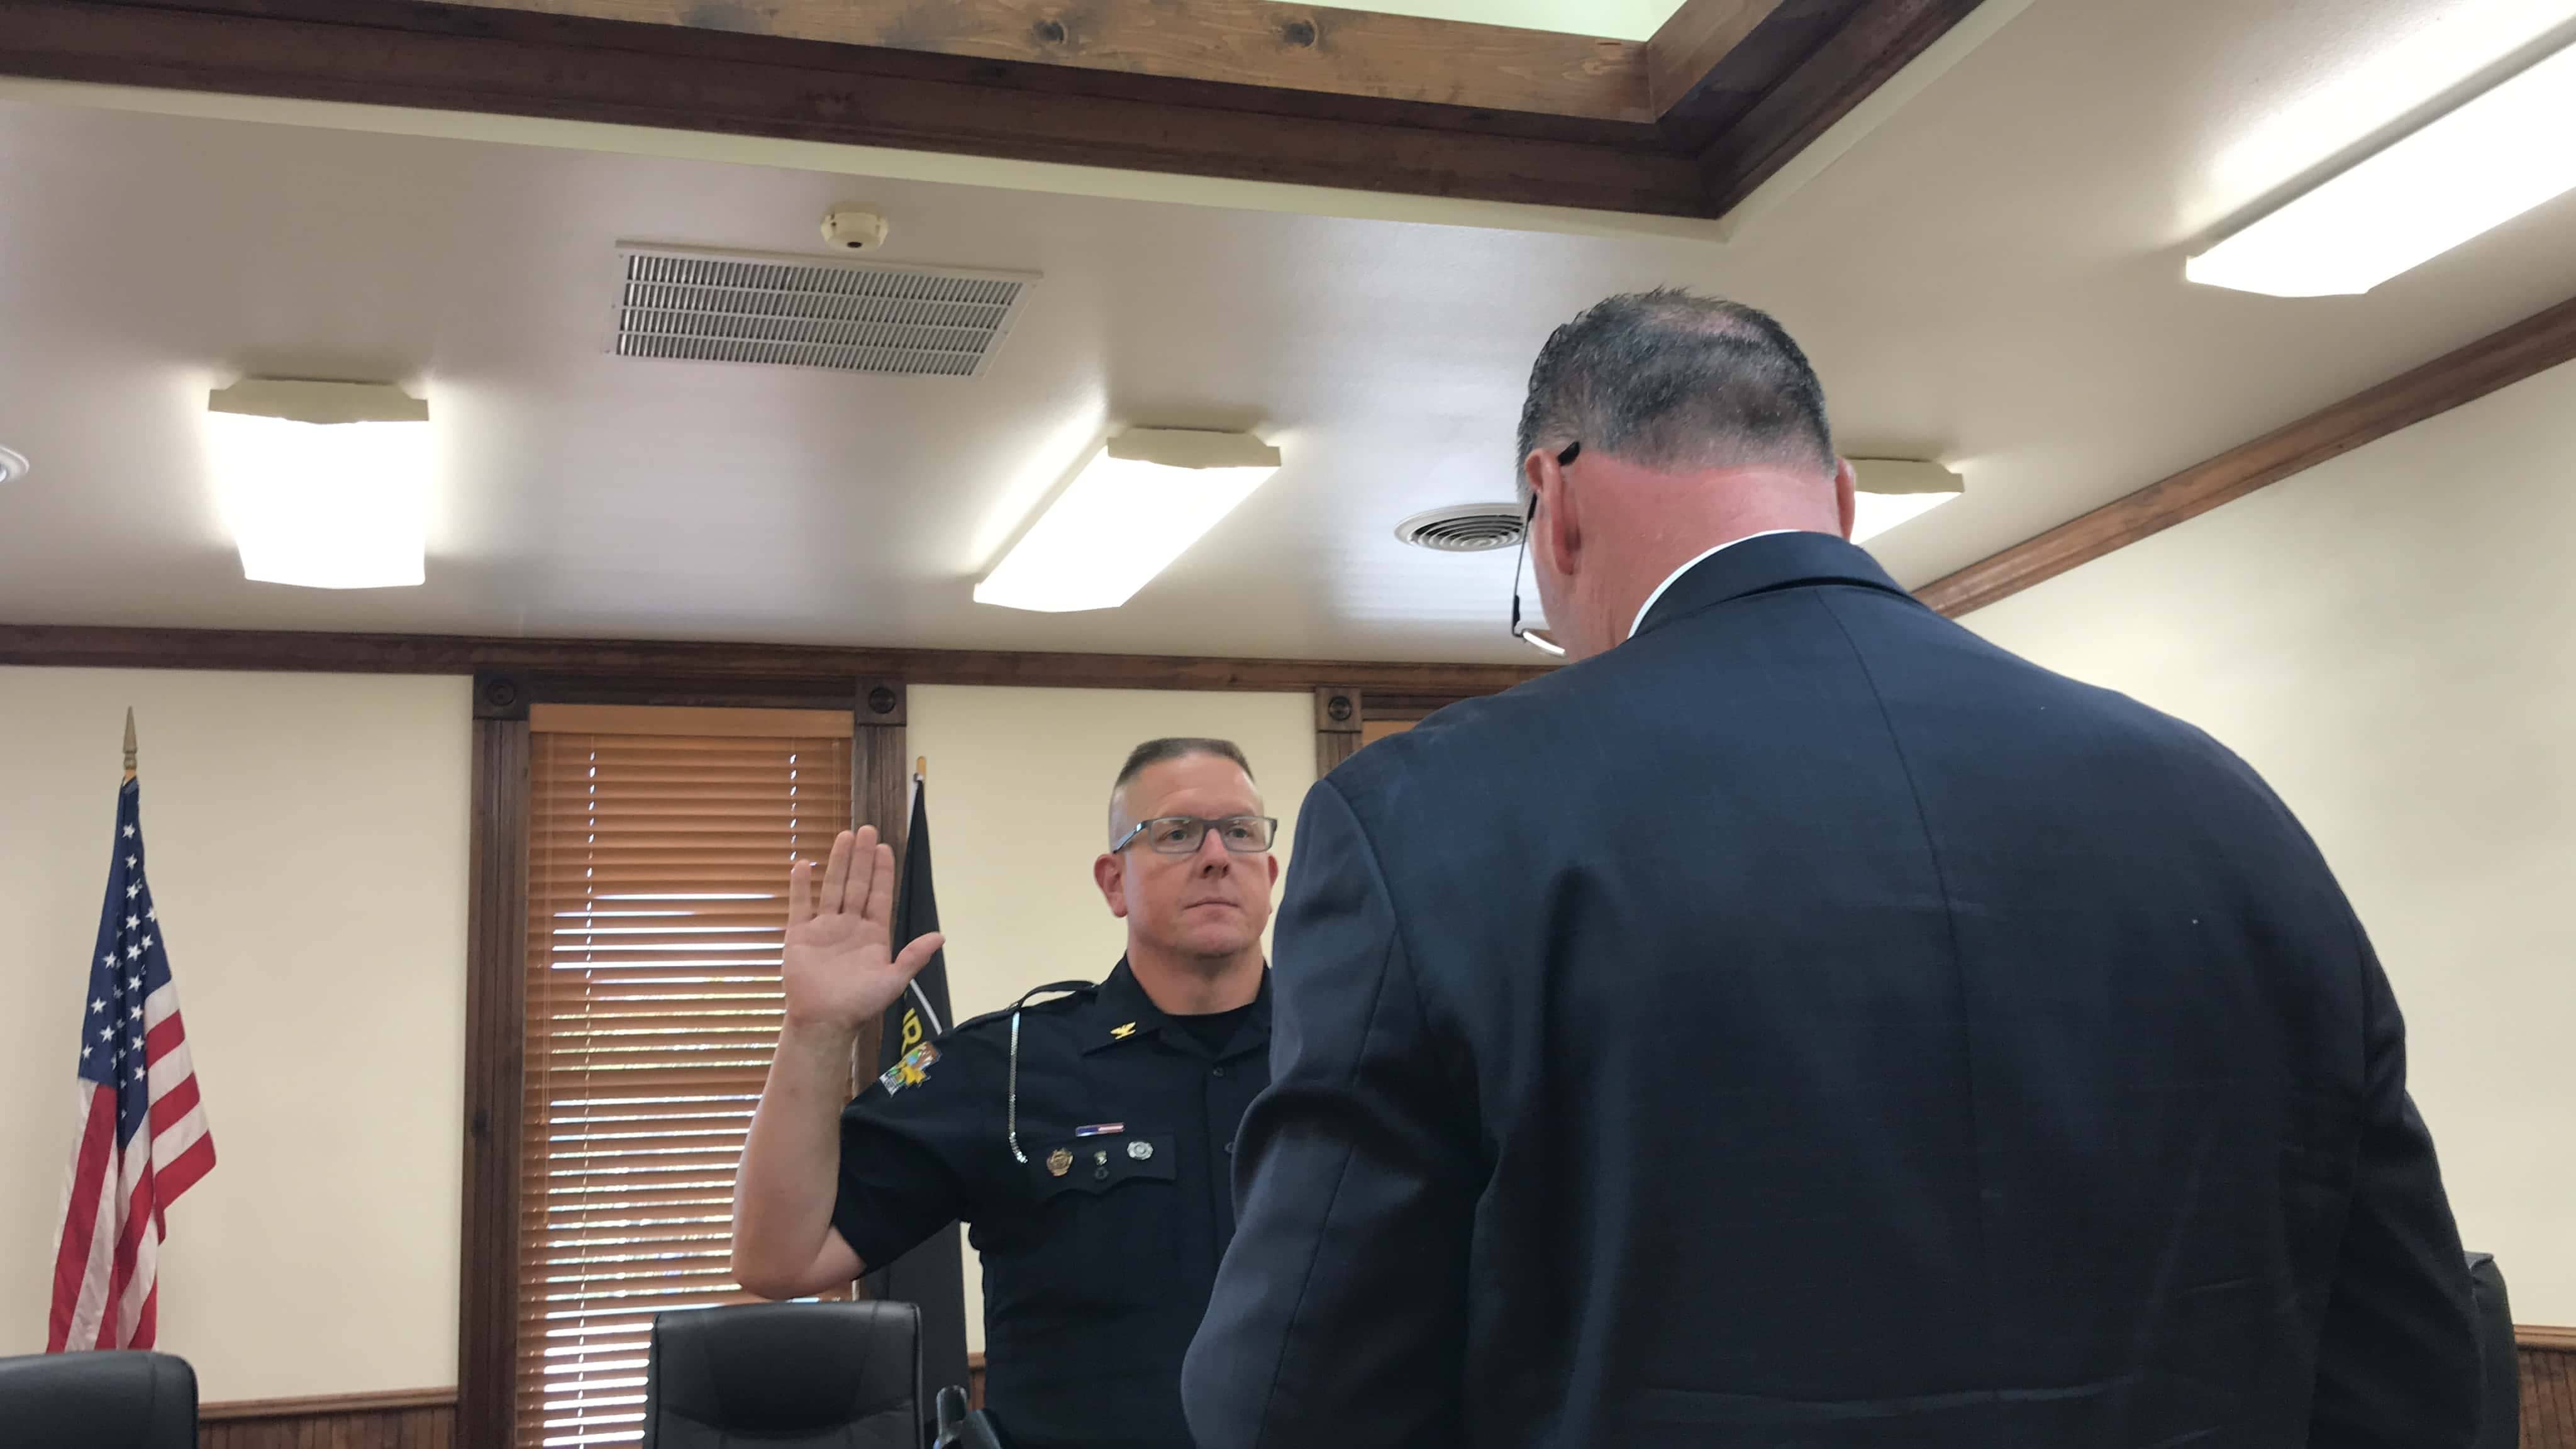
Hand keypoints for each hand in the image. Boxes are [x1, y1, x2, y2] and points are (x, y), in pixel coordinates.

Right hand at [781, 826, 945, 1033]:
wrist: (824, 1022)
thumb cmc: (860, 1004)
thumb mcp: (893, 981)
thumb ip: (914, 957)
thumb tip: (941, 936)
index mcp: (873, 933)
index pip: (879, 895)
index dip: (882, 871)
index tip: (885, 847)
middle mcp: (849, 925)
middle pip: (857, 884)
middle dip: (862, 858)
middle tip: (867, 829)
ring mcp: (824, 927)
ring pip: (832, 887)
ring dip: (838, 863)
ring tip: (844, 836)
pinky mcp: (799, 934)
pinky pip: (800, 904)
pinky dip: (801, 885)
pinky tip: (804, 865)